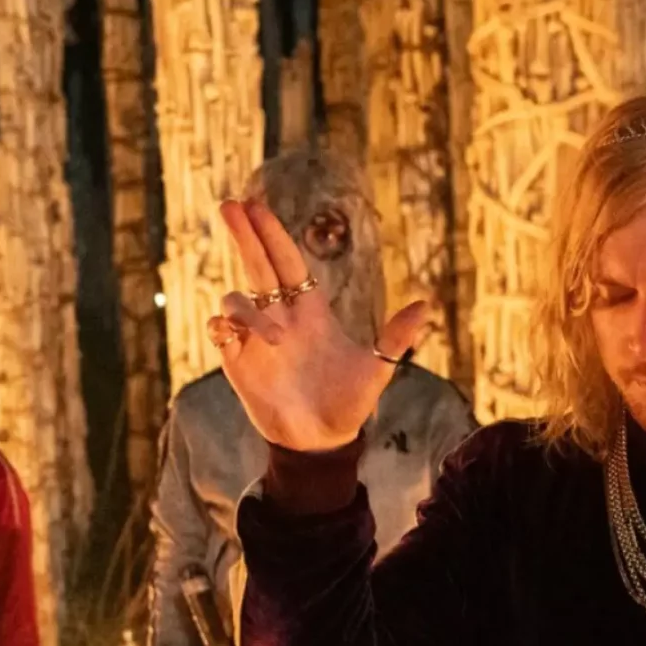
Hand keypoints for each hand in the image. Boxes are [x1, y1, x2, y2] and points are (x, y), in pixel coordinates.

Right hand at [213, 199, 431, 451]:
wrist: (322, 441)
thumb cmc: (349, 404)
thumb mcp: (377, 370)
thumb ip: (396, 338)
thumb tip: (425, 304)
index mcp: (311, 312)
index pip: (288, 262)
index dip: (273, 234)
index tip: (256, 205)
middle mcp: (281, 317)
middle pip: (258, 266)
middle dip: (245, 235)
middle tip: (230, 205)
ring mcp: (256, 339)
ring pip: (237, 300)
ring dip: (248, 308)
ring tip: (275, 340)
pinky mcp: (238, 361)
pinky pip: (220, 331)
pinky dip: (222, 326)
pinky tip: (232, 332)